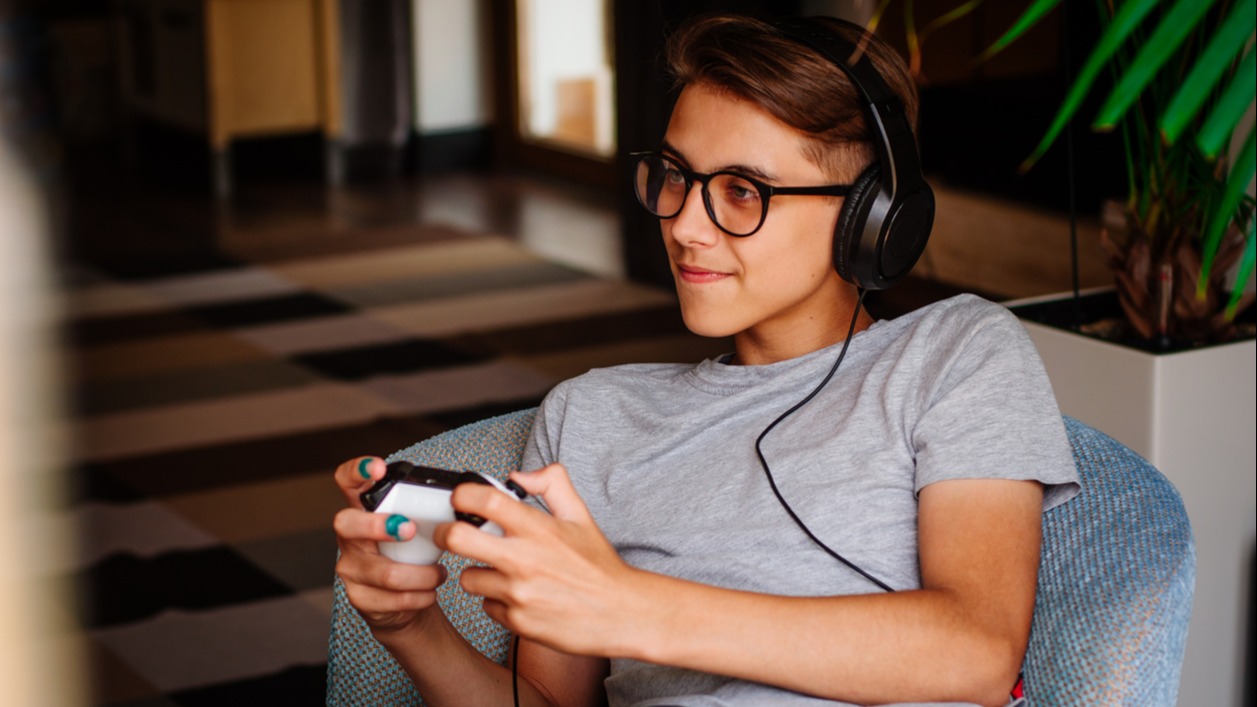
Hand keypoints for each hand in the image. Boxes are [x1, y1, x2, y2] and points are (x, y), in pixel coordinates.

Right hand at [332, 456, 447, 634]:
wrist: (405, 603)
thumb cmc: (414, 555)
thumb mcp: (419, 529)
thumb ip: (427, 511)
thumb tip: (464, 498)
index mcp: (364, 510)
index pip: (347, 481)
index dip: (357, 471)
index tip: (378, 468)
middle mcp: (351, 537)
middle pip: (347, 523)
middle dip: (378, 525)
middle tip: (410, 529)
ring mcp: (351, 568)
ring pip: (385, 572)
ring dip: (422, 574)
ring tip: (439, 574)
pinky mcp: (359, 598)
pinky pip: (394, 599)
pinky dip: (421, 596)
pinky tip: (429, 592)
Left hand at [438, 463, 643, 656]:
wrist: (622, 613)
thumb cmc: (599, 566)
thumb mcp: (581, 516)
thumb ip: (552, 484)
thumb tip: (519, 476)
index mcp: (538, 529)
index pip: (485, 500)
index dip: (463, 494)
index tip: (461, 499)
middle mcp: (524, 560)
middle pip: (458, 539)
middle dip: (447, 533)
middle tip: (452, 534)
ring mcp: (518, 593)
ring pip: (468, 579)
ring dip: (479, 574)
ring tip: (503, 573)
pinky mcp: (517, 622)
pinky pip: (488, 607)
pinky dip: (498, 601)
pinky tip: (521, 597)